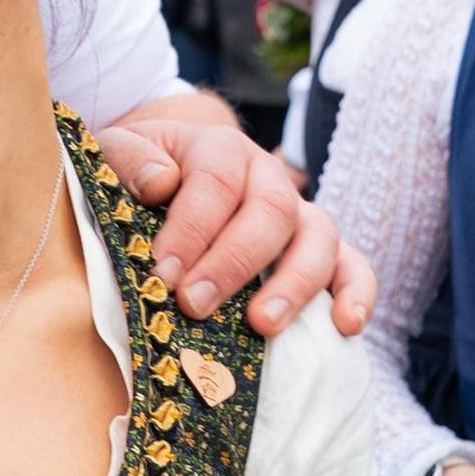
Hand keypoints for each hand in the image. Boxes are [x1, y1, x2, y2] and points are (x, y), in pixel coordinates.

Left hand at [102, 113, 372, 336]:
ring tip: (262, 325)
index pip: (216, 182)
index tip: (163, 273)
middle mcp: (267, 175)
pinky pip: (351, 265)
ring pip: (318, 238)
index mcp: (220, 148)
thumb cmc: (137, 175)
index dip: (192, 229)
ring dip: (294, 284)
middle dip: (233, 262)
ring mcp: (298, 212)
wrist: (162, 174)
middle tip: (195, 304)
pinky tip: (346, 326)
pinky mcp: (318, 249)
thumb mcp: (118, 153)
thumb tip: (161, 182)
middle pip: (271, 212)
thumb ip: (129, 159)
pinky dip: (356, 292)